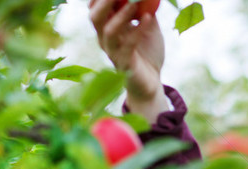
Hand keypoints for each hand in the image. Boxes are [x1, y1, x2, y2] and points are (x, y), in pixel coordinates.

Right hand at [89, 0, 168, 121]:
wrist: (152, 82)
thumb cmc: (147, 53)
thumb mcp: (149, 27)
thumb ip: (147, 10)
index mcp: (106, 27)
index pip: (95, 7)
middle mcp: (104, 38)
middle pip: (95, 16)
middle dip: (104, 1)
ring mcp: (112, 52)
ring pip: (109, 31)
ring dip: (122, 14)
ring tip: (135, 1)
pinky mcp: (124, 64)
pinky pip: (129, 45)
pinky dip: (139, 30)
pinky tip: (149, 19)